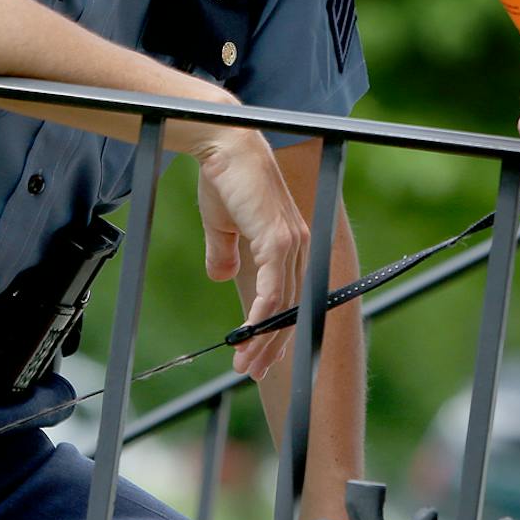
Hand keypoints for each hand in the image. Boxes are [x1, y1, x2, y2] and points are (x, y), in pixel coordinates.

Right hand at [189, 124, 308, 378]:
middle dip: (271, 345)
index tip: (260, 355)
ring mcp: (291, 243)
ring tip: (245, 364)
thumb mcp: (222, 225)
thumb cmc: (224, 180)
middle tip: (252, 372)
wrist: (223, 147)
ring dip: (263, 340)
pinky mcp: (278, 240)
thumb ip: (225, 252)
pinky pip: (273, 291)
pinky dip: (261, 318)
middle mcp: (297, 246)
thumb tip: (222, 276)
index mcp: (288, 242)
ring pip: (282, 306)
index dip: (276, 329)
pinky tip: (247, 338)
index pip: (288, 296)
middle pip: (289, 308)